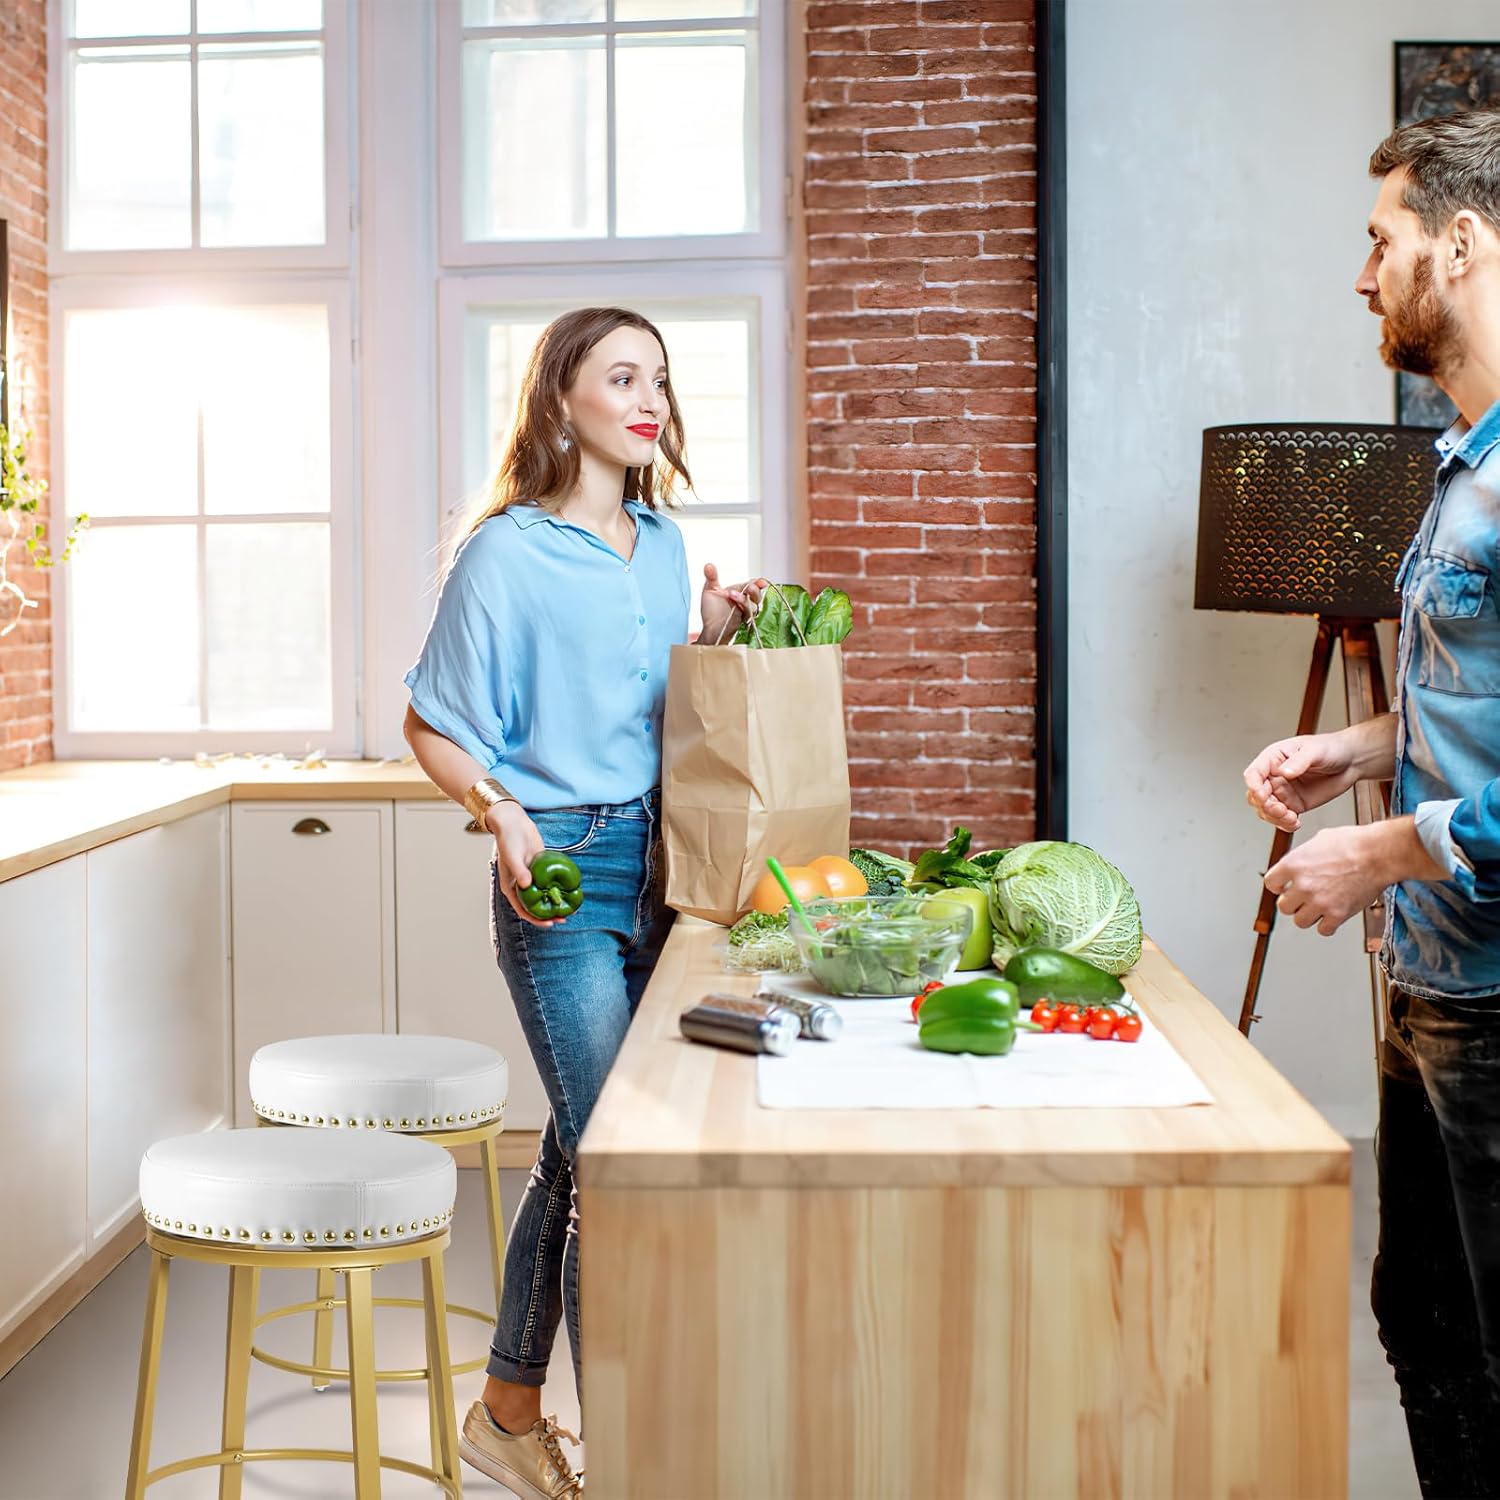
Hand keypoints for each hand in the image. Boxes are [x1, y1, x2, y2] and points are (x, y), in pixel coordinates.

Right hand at [489, 802, 565, 926]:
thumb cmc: (508, 841)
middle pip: (537, 906)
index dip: (537, 920)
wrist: (514, 824)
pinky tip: (571, 890)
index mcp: (512, 888)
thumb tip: (527, 885)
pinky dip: (559, 887)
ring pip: (546, 895)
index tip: (550, 923)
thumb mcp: (512, 857)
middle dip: (550, 914)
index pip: (524, 910)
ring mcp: (533, 877)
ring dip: (557, 902)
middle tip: (565, 918)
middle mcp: (522, 886)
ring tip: (572, 908)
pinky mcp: (541, 868)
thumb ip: (519, 871)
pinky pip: (551, 882)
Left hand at [699, 563, 767, 644]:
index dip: (758, 582)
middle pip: (756, 594)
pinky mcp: (743, 620)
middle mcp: (744, 600)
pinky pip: (749, 614)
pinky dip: (744, 608)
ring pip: (753, 605)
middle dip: (755, 589)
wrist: (709, 628)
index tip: (760, 581)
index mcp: (739, 591)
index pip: (751, 584)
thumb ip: (711, 577)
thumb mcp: (710, 590)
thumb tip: (708, 565)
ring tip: (731, 594)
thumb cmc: (711, 611)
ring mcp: (745, 611)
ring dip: (744, 599)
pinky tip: (735, 602)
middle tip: (749, 586)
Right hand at [1243, 732, 1359, 831]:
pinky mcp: (1294, 805)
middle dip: (1265, 806)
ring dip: (1274, 818)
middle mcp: (1274, 777)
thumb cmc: (1331, 748)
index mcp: (1273, 759)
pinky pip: (1281, 819)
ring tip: (1291, 818)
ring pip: (1266, 810)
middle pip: (1256, 796)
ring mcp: (1283, 792)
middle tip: (1281, 810)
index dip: (1254, 786)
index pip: (1253, 774)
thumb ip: (1299, 761)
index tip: (1263, 795)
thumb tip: (1284, 772)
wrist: (1352, 761)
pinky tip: (1295, 823)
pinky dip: (1284, 825)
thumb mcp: (1315, 750)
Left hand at [1263, 825, 1386, 935]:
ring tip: (1319, 906)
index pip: (1271, 884)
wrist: (1379, 854)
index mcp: (1293, 865)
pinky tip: (1333, 914)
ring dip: (1308, 915)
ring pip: (1300, 921)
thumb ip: (1303, 856)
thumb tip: (1298, 863)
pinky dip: (1328, 925)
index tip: (1285, 887)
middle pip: (1283, 907)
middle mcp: (1303, 885)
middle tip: (1304, 898)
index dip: (1278, 886)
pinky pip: (1323, 930)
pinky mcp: (1338, 914)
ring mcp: (1319, 902)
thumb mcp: (1319, 840)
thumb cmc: (1354, 843)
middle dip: (1294, 903)